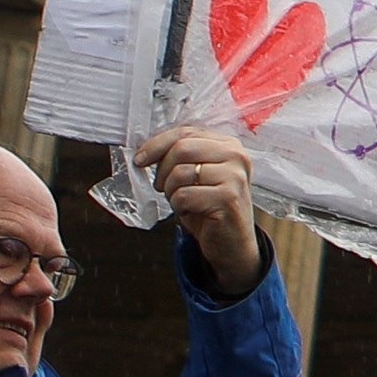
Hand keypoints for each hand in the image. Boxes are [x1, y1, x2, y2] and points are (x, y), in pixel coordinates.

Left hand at [132, 107, 263, 293]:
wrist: (233, 244)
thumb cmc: (210, 208)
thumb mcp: (198, 176)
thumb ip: (182, 157)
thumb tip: (145, 152)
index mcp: (229, 145)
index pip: (185, 132)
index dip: (157, 144)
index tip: (140, 159)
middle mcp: (236, 156)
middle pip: (181, 148)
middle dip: (163, 170)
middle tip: (161, 186)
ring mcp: (234, 177)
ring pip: (180, 173)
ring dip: (171, 192)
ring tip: (182, 202)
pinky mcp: (228, 198)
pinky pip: (184, 196)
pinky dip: (178, 206)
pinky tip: (190, 212)